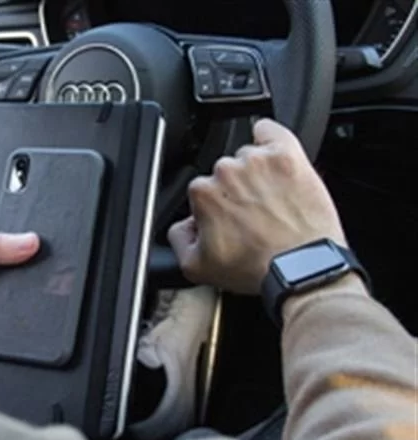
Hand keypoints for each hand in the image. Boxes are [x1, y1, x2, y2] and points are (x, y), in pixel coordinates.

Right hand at [168, 119, 346, 293]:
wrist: (302, 270)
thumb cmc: (256, 267)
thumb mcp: (196, 267)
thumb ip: (177, 238)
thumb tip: (182, 225)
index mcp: (203, 193)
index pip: (202, 191)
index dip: (215, 208)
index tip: (228, 222)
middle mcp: (227, 172)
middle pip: (225, 173)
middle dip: (235, 191)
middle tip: (253, 216)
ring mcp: (258, 161)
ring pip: (248, 156)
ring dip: (256, 172)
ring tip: (272, 200)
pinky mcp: (287, 155)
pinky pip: (270, 131)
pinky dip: (267, 137)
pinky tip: (272, 153)